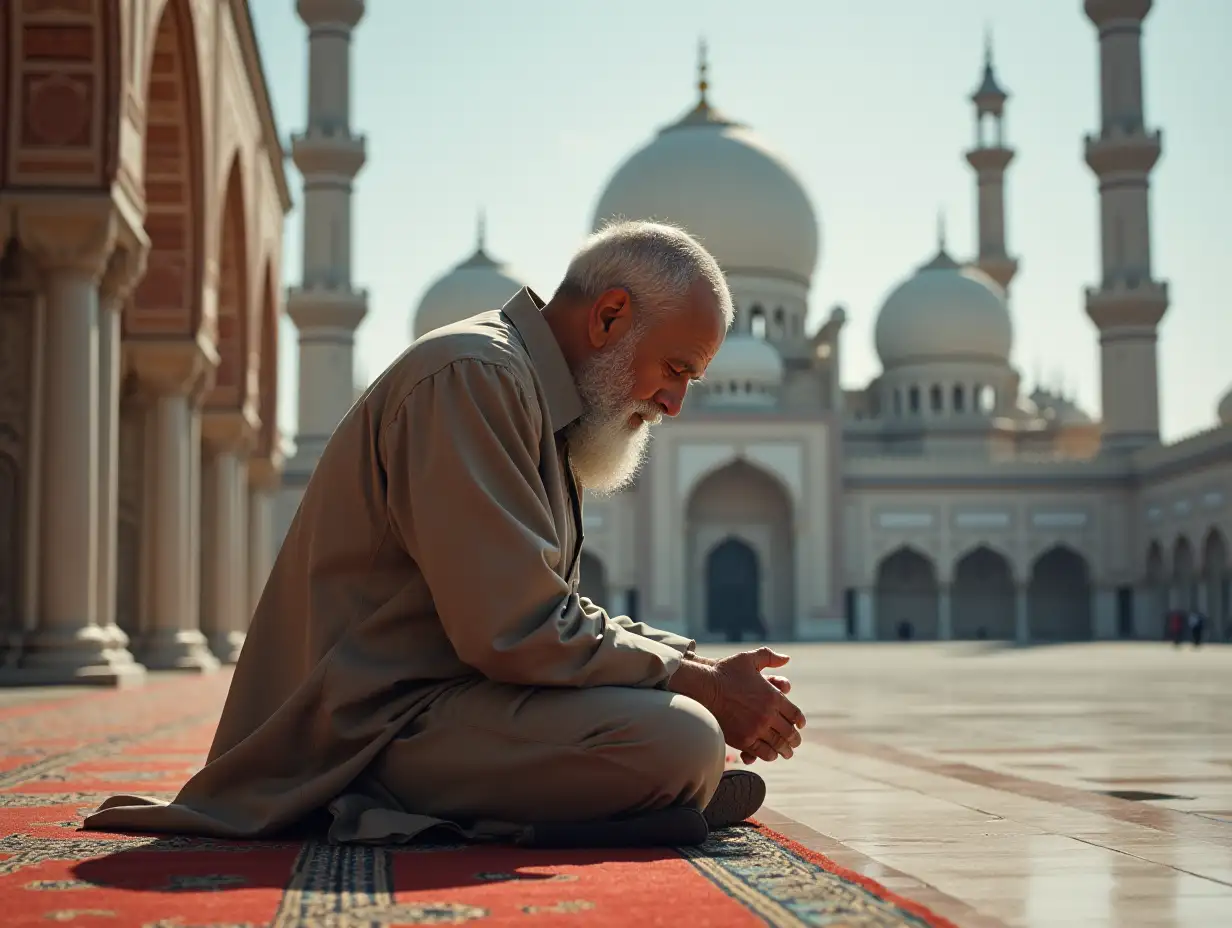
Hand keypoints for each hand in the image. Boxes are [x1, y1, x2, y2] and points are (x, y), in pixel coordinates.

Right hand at [709, 648, 804, 762]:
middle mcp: (768, 715)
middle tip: (795, 742)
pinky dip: (770, 755)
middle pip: (789, 732)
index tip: (800, 726)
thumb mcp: (749, 659)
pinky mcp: (743, 740)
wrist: (703, 688)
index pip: (795, 714)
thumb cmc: (725, 672)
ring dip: (785, 750)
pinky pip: (763, 752)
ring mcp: (756, 729)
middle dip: (794, 739)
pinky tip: (771, 755)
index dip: (799, 722)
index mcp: (773, 697)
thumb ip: (769, 657)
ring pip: (778, 744)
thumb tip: (786, 659)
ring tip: (787, 753)